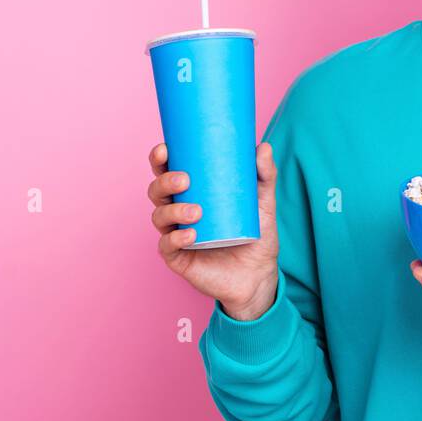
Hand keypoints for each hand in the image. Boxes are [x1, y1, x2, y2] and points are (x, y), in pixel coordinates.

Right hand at [148, 141, 280, 320]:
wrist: (259, 273)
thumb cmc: (256, 233)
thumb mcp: (263, 202)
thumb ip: (264, 175)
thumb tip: (263, 147)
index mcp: (191, 193)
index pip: (168, 171)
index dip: (159, 159)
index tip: (165, 149)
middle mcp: (178, 211)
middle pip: (157, 191)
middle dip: (164, 181)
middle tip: (185, 180)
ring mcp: (176, 235)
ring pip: (159, 217)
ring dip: (173, 211)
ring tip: (196, 212)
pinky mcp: (178, 258)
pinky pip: (167, 246)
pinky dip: (175, 239)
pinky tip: (190, 235)